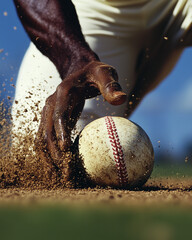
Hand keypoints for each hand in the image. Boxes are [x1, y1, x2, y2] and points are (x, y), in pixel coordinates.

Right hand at [35, 61, 125, 181]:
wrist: (78, 69)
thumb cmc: (94, 72)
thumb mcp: (105, 73)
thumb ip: (111, 85)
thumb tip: (122, 99)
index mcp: (62, 93)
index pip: (59, 116)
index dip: (59, 133)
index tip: (66, 151)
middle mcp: (50, 104)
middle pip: (46, 132)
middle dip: (53, 154)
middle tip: (66, 173)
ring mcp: (48, 112)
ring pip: (42, 139)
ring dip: (48, 158)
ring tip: (59, 177)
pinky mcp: (50, 119)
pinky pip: (46, 138)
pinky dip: (50, 153)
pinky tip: (60, 166)